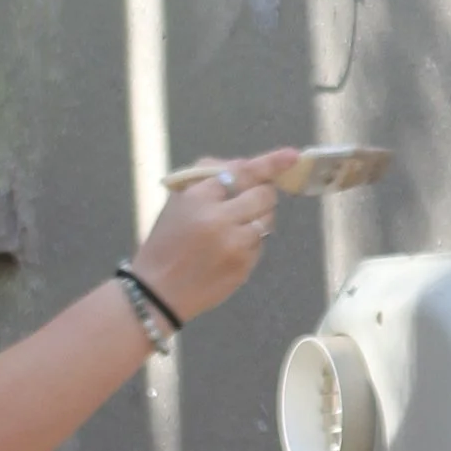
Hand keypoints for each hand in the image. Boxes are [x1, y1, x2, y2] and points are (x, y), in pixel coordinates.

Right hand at [133, 152, 300, 326]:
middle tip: (246, 204)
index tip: (292, 156)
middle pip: (263, 193)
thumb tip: (248, 163)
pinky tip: (228, 251)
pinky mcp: (244, 265)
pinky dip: (250, 243)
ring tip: (232, 229)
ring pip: (267, 218)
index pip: (241, 172)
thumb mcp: (177, 204)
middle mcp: (217, 218)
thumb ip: (209, 179)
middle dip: (260, 195)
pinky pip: (261, 243)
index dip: (268, 164)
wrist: (157, 294)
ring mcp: (234, 243)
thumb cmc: (166, 244)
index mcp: (196, 198)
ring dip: (257, 219)